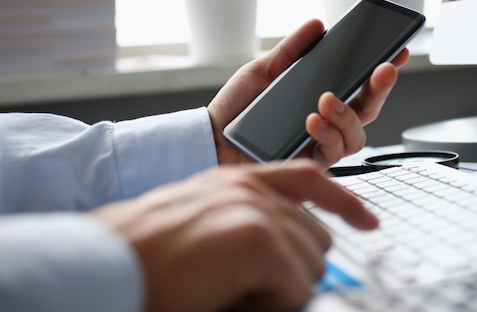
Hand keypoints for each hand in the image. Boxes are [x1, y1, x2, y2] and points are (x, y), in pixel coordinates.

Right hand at [92, 160, 377, 311]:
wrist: (104, 266)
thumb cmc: (146, 253)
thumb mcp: (204, 221)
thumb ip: (250, 223)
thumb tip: (296, 253)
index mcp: (239, 180)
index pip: (311, 180)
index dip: (345, 202)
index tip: (369, 221)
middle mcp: (251, 187)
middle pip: (318, 237)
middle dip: (295, 271)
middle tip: (249, 289)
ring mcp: (257, 209)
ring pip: (312, 264)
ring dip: (282, 290)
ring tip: (233, 292)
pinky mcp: (256, 239)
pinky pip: (297, 286)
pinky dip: (273, 304)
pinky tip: (235, 299)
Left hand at [208, 19, 409, 166]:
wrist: (211, 138)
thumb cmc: (238, 107)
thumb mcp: (265, 70)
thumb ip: (292, 50)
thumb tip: (317, 24)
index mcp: (322, 96)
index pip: (362, 85)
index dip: (382, 71)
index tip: (398, 50)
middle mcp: (328, 122)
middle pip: (369, 110)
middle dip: (381, 89)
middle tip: (383, 70)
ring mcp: (320, 145)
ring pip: (356, 136)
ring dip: (347, 115)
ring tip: (328, 99)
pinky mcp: (307, 164)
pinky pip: (331, 154)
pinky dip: (326, 135)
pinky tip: (313, 120)